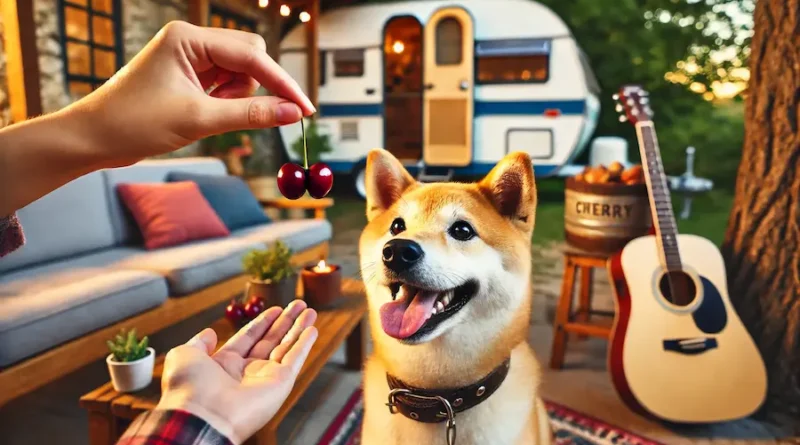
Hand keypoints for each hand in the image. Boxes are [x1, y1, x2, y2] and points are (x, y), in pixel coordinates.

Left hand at [70, 20, 314, 167]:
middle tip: (241, 116)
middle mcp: (191, 41)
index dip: (282, 84)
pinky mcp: (188, 75)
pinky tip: (204, 116)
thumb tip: (293, 113)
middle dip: (254, 89)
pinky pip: (225, 85)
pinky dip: (226, 103)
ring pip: (240, 74)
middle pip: (250, 58)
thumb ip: (251, 114)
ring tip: (207, 118)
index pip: (252, 55)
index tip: (305, 109)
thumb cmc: (135, 124)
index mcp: (188, 38)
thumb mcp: (199, 120)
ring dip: (237, 100)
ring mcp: (189, 58)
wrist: (93, 139)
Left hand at [157, 300, 317, 443]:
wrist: (202, 416)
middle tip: (299, 305)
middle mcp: (247, 372)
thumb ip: (198, 342)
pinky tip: (312, 329)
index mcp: (224, 365)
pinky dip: (304, 345)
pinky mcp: (280, 384)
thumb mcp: (184, 355)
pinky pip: (295, 360)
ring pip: (286, 347)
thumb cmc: (188, 388)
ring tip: (311, 311)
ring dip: (299, 328)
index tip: (275, 309)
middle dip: (286, 322)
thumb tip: (209, 333)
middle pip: (271, 340)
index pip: (249, 338)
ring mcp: (265, 378)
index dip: (262, 323)